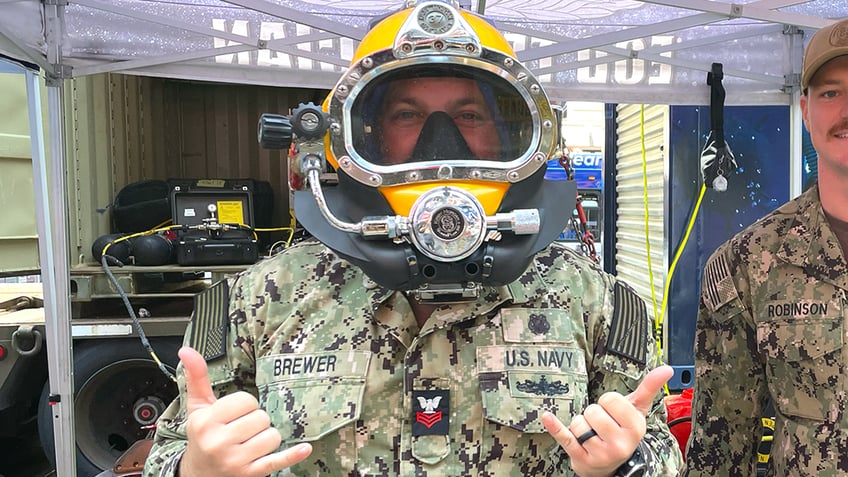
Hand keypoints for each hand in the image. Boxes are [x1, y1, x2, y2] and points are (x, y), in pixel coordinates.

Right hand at [177, 346, 311, 476]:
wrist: (198, 474)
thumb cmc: (202, 436)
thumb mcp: (197, 408)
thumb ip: (196, 377)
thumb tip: (187, 350)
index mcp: (206, 422)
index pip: (245, 401)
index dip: (245, 405)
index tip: (235, 414)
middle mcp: (219, 443)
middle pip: (261, 418)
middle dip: (256, 422)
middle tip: (242, 430)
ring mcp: (235, 461)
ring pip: (272, 436)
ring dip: (266, 438)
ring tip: (250, 443)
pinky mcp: (250, 474)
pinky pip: (276, 461)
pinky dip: (292, 456)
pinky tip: (304, 449)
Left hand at [542, 365, 672, 476]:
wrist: (612, 466)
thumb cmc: (622, 432)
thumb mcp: (636, 412)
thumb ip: (649, 388)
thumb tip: (666, 369)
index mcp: (635, 428)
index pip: (610, 399)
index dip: (608, 402)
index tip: (613, 413)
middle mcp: (620, 443)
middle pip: (593, 411)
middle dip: (593, 414)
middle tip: (601, 425)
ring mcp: (600, 453)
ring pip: (579, 422)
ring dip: (581, 425)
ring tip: (591, 434)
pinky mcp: (581, 458)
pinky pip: (565, 437)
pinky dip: (555, 428)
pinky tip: (547, 417)